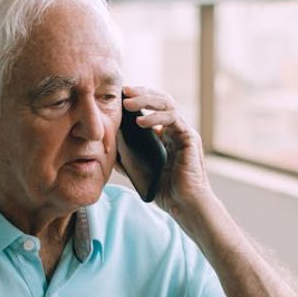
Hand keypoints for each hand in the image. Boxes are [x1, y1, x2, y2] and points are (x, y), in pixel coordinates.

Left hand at [121, 86, 213, 217]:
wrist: (183, 205)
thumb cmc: (165, 190)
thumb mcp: (139, 170)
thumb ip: (126, 158)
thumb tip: (107, 147)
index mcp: (165, 133)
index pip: (153, 106)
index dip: (138, 98)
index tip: (119, 95)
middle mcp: (176, 129)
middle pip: (161, 99)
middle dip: (141, 92)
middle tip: (124, 91)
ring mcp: (184, 132)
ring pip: (167, 104)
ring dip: (146, 100)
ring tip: (127, 103)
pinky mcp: (190, 138)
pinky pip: (173, 119)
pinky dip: (156, 117)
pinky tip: (140, 122)